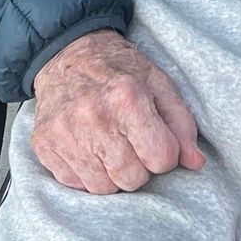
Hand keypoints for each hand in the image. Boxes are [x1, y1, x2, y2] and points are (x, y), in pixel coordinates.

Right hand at [29, 30, 204, 193]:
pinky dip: (85, 172)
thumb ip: (181, 123)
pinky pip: (74, 184)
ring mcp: (65, 133)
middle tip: (130, 142)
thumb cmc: (118, 69)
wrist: (66, 52)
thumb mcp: (158, 83)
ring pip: (102, 188)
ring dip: (111, 173)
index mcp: (127, 98)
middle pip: (132, 179)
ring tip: (108, 145)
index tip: (154, 139)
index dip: (164, 153)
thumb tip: (195, 162)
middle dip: (138, 166)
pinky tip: (86, 147)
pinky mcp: (45, 145)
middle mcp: (94, 117)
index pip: (162, 158)